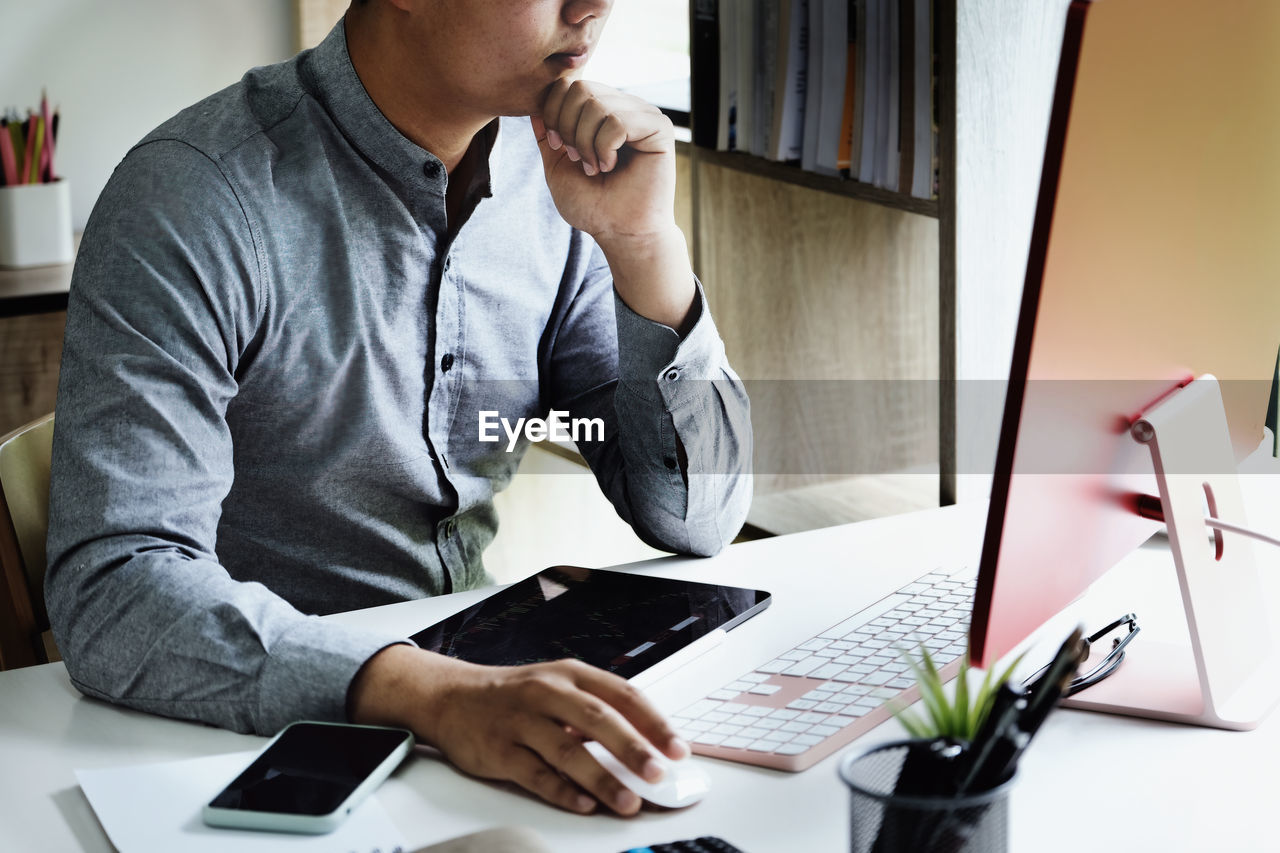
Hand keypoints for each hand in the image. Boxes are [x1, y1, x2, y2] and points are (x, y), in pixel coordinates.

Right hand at [348, 645, 688, 814]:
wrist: (451, 696)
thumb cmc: (515, 694)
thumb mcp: (557, 686)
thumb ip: (597, 711)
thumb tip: (646, 745)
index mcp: (570, 674)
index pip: (622, 694)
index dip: (653, 722)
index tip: (677, 749)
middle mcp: (547, 693)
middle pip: (598, 720)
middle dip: (633, 749)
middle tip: (659, 775)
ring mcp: (521, 721)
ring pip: (568, 751)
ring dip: (601, 779)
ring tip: (627, 802)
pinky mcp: (499, 749)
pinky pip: (535, 774)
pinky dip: (561, 791)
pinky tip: (582, 804)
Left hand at [532, 80, 696, 330]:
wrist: (620, 232)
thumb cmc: (592, 205)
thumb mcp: (556, 165)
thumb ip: (547, 133)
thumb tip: (534, 104)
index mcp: (601, 110)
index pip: (567, 84)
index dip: (553, 113)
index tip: (559, 148)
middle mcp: (624, 105)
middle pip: (580, 88)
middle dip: (568, 128)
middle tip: (579, 160)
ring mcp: (643, 114)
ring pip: (597, 103)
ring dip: (586, 143)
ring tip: (596, 168)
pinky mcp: (659, 127)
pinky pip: (618, 121)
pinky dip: (605, 148)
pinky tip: (612, 166)